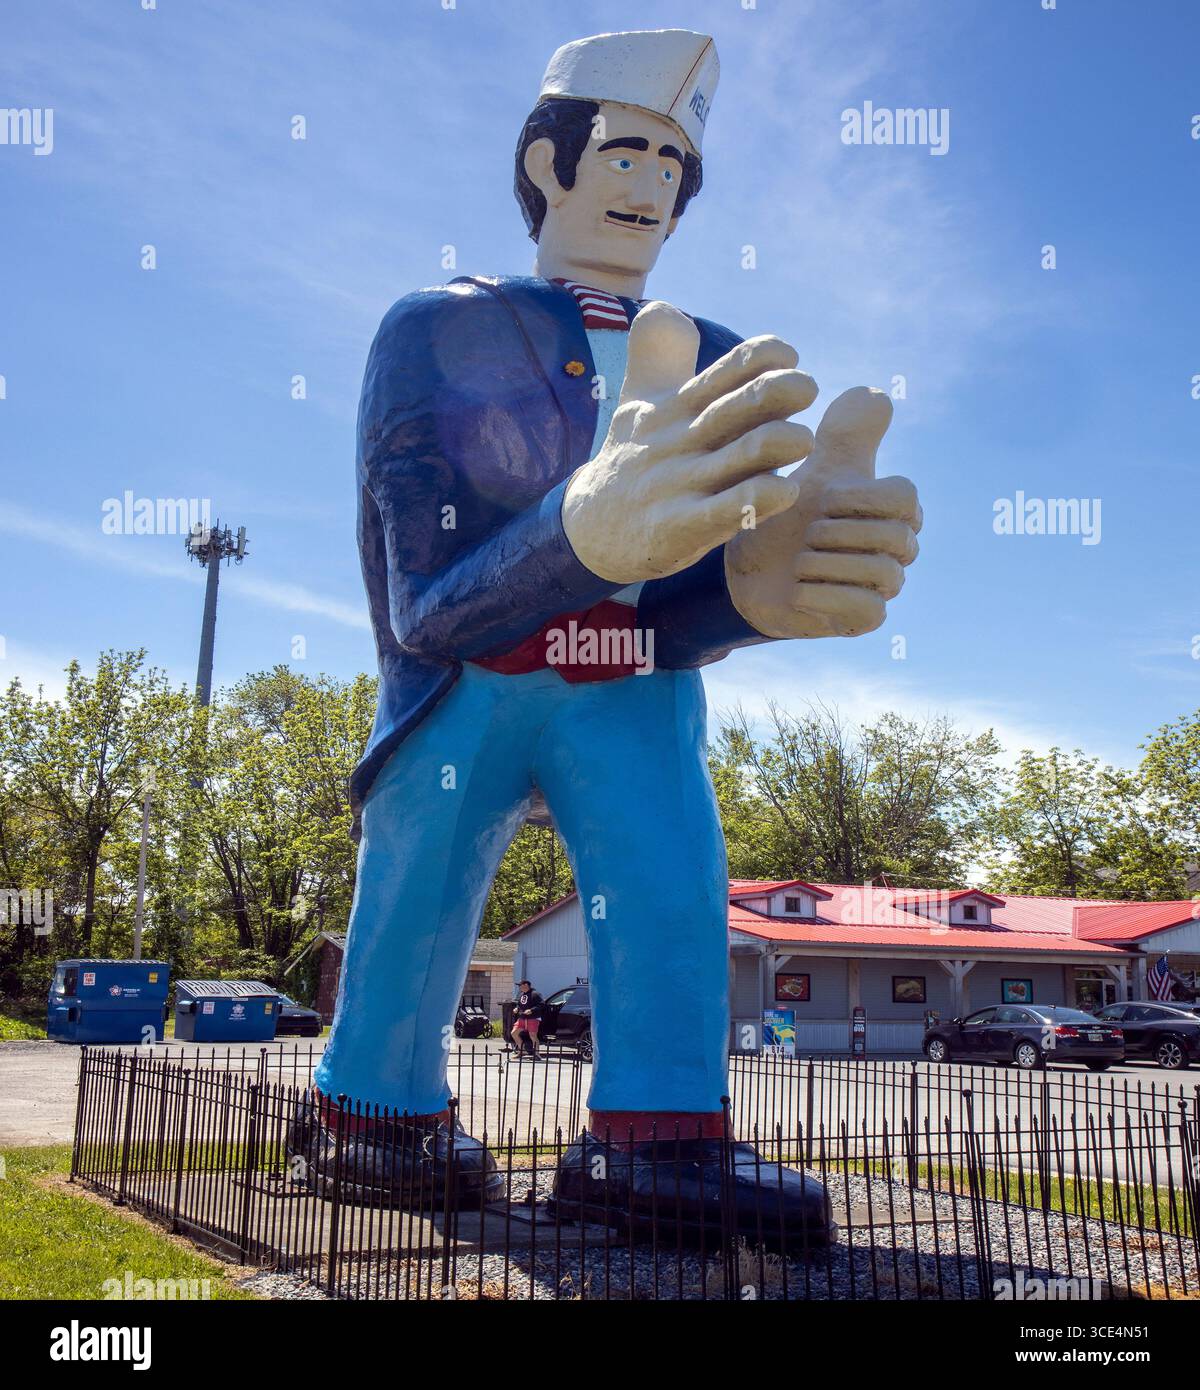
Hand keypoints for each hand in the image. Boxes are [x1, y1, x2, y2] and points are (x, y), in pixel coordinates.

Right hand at [561, 302, 817, 582]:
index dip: (758, 356)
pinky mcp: (679, 529)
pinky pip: (725, 513)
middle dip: (776, 391)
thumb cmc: (630, 458)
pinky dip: (759, 499)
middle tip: (807, 387)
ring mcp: (681, 486)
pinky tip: (786, 491)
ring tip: (804, 441)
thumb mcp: (637, 400)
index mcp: (677, 408)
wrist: (589, 530)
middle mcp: (681, 441)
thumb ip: (654, 353)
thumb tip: (664, 307)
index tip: (787, 354)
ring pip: (740, 458)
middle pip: (735, 408)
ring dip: (778, 443)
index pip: (723, 371)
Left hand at [725, 387, 920, 637]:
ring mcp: (885, 585)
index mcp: (892, 507)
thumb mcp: (810, 468)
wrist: (748, 568)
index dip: (859, 497)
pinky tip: (797, 588)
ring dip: (828, 564)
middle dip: (839, 532)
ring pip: (883, 574)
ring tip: (798, 560)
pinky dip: (826, 596)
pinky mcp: (866, 619)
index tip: (822, 498)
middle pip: (895, 537)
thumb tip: (878, 393)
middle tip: (805, 533)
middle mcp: (898, 546)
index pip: (904, 496)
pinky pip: (867, 609)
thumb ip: (844, 432)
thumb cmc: (785, 514)